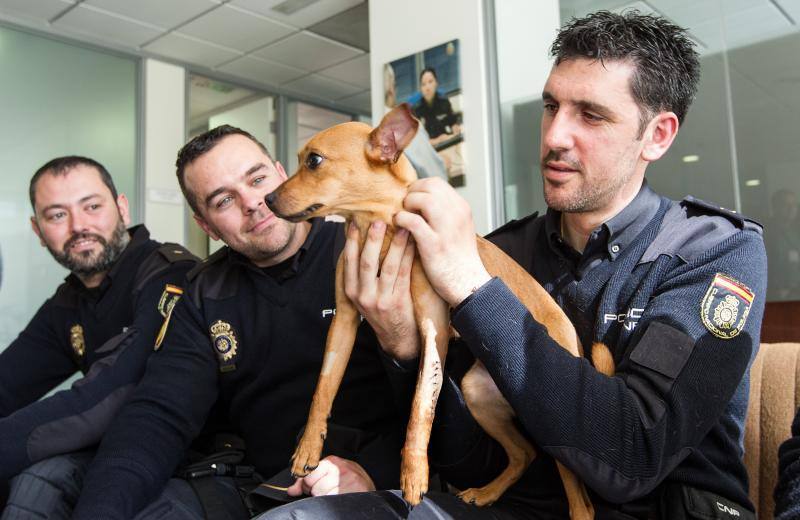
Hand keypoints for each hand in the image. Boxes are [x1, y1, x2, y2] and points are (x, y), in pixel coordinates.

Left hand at [286, 455, 374, 496]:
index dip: (307, 484)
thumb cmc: (350, 483)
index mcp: (333, 461)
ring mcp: (345, 480)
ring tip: (334, 495)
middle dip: (315, 492)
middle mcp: (338, 469)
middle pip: (312, 485)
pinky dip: (331, 504)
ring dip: (324, 499)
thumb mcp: (332, 475)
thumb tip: (291, 490)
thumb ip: (311, 480)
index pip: (308, 474)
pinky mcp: (349, 492)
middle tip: (326, 492)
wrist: (371, 491)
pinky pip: (329, 501)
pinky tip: (339, 499)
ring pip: (319, 494)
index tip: (313, 487)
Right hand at [343, 221, 419, 360]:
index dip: (351, 241)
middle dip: (373, 240)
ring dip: (396, 244)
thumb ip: (360, 272)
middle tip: (379, 220)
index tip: (354, 222)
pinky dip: (409, 257)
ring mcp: (381, 300)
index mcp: (351, 290)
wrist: (396, 337)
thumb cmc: (380, 308)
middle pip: (367, 262)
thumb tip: (358, 239)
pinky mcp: (399, 302)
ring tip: (403, 227)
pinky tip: (414, 244)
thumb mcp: (362, 293)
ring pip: (388, 266)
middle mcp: (363, 296)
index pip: (348, 261)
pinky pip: (404, 274)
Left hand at [395, 178, 490, 306]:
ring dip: (408, 205)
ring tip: (403, 216)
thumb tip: (421, 200)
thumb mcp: (457, 228)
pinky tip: (399, 226)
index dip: (419, 188)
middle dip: (412, 193)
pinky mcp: (434, 244)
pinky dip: (402, 220)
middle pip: (430, 186)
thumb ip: (444, 213)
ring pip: (423, 199)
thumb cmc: (458, 258)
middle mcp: (457, 214)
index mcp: (461, 208)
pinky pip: (413, 221)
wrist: (467, 283)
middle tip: (405, 207)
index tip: (411, 200)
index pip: (436, 183)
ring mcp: (446, 228)